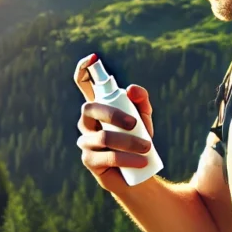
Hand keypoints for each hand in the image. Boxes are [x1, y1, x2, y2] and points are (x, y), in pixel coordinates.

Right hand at [74, 53, 155, 194]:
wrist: (139, 173)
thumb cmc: (139, 142)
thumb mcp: (144, 119)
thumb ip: (141, 101)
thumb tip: (131, 89)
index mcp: (98, 108)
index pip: (84, 84)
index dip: (84, 69)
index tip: (93, 58)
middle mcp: (87, 122)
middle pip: (90, 108)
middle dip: (113, 114)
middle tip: (136, 124)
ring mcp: (85, 141)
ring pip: (102, 137)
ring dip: (127, 142)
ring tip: (147, 148)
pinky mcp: (90, 161)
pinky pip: (106, 157)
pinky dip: (126, 158)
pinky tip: (140, 161)